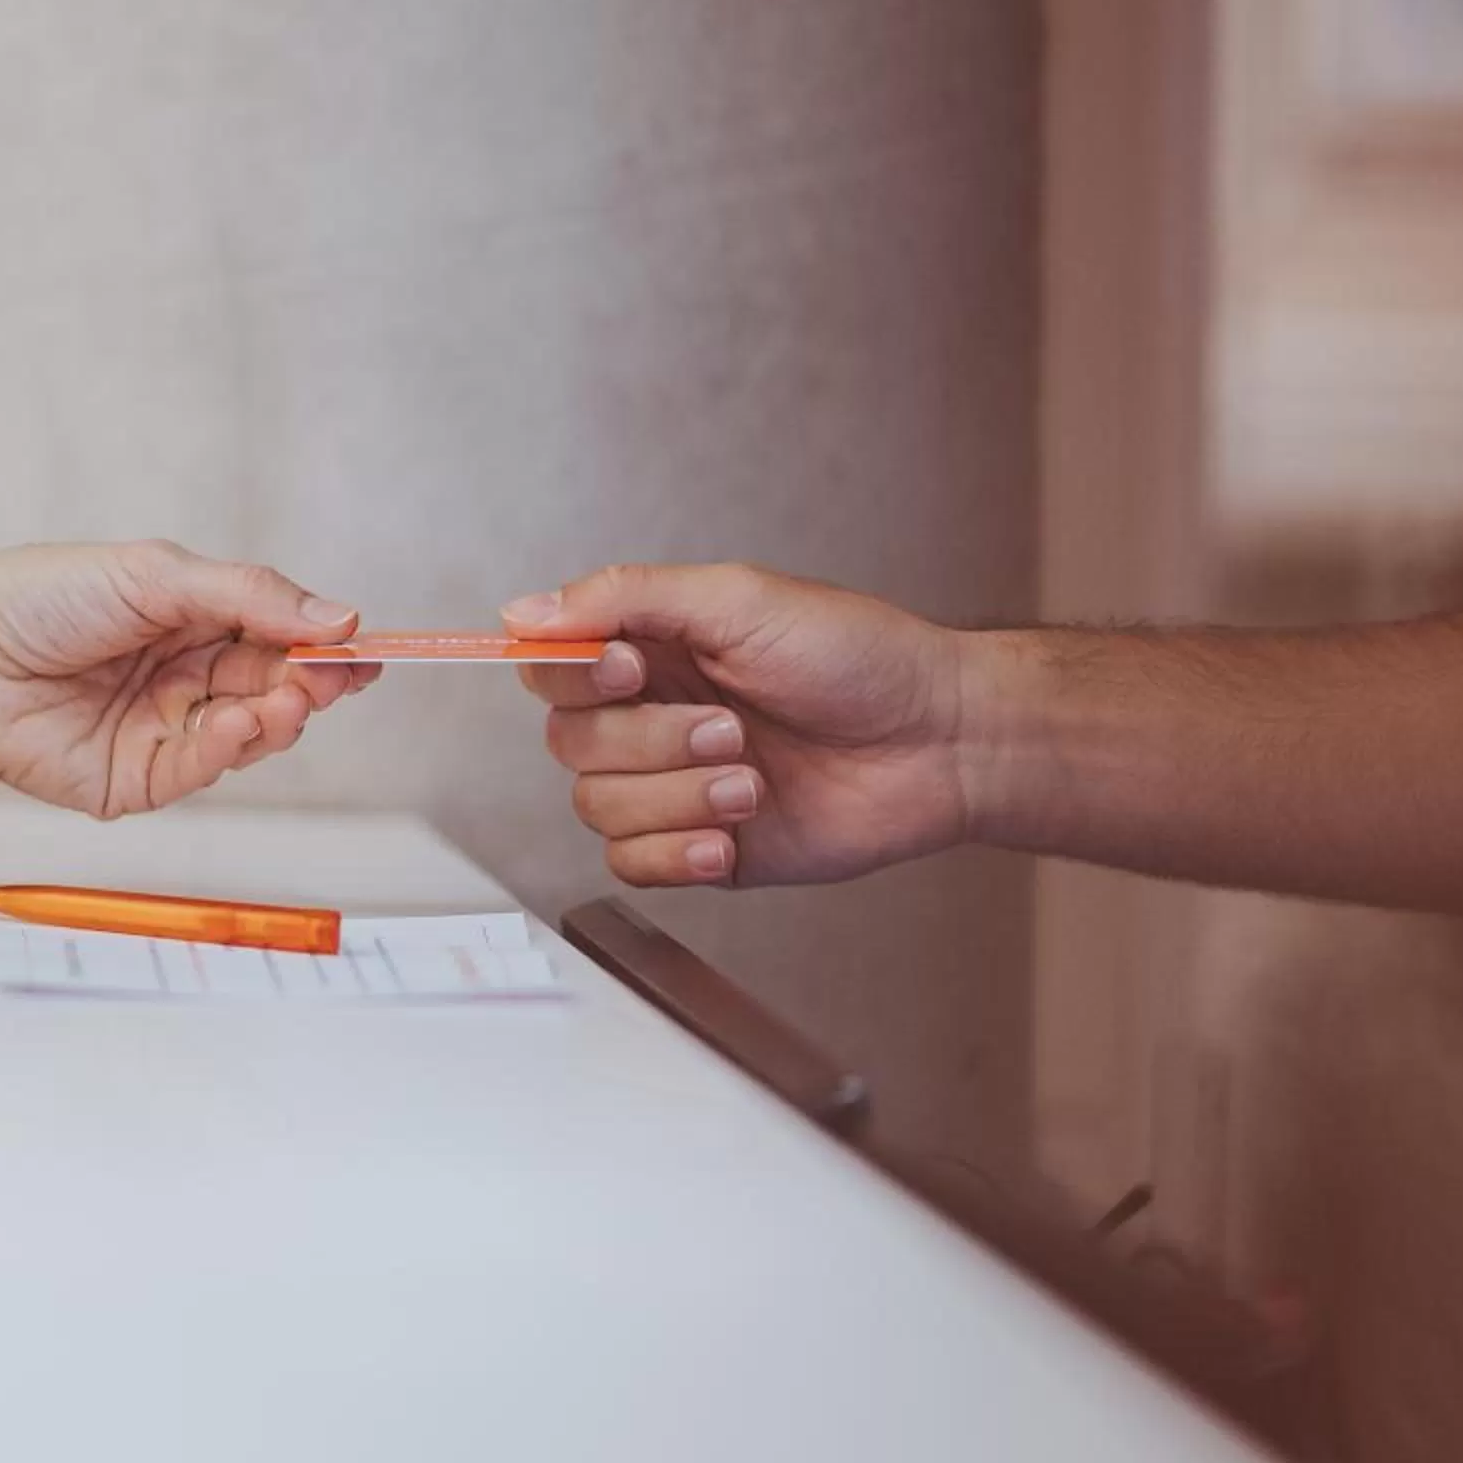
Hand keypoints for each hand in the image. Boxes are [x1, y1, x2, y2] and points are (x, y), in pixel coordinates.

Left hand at [0, 540, 373, 817]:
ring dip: (278, 717)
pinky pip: (201, 769)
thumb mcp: (156, 576)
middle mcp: (187, 679)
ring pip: (250, 734)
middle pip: (276, 687)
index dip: (326, 645)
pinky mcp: (138, 780)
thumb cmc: (41, 598)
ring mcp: (165, 732)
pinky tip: (241, 723)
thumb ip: (249, 596)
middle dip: (315, 683)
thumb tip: (339, 617)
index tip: (367, 648)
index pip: (280, 637)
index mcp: (193, 622)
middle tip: (344, 676)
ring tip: (292, 697)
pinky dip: (230, 747)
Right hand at [504, 563, 971, 886]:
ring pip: (600, 807)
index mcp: (653, 647)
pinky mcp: (700, 848)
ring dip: (678, 797)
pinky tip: (733, 837)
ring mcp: (674, 786)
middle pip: (571, 743)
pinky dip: (676, 854)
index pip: (551, 667)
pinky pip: (633, 865)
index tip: (633, 668)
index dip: (574, 675)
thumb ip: (627, 596)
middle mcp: (653, 716)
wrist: (937, 744)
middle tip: (733, 729)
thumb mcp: (739, 599)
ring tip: (753, 782)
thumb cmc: (859, 659)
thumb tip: (524, 607)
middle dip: (652, 742)